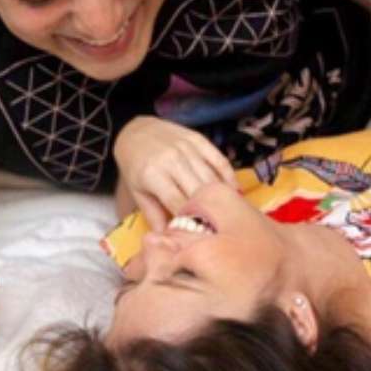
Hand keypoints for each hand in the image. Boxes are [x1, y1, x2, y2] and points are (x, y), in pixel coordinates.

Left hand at [114, 116, 236, 230]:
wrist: (136, 131)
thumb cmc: (136, 165)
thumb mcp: (138, 191)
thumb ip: (153, 214)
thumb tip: (167, 239)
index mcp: (153, 174)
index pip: (177, 203)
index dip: (189, 221)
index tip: (199, 236)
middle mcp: (172, 160)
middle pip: (197, 191)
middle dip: (208, 211)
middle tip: (217, 229)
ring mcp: (187, 148)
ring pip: (211, 177)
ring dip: (221, 196)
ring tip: (230, 213)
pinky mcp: (199, 140)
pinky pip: (219, 160)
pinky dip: (229, 176)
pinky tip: (234, 191)